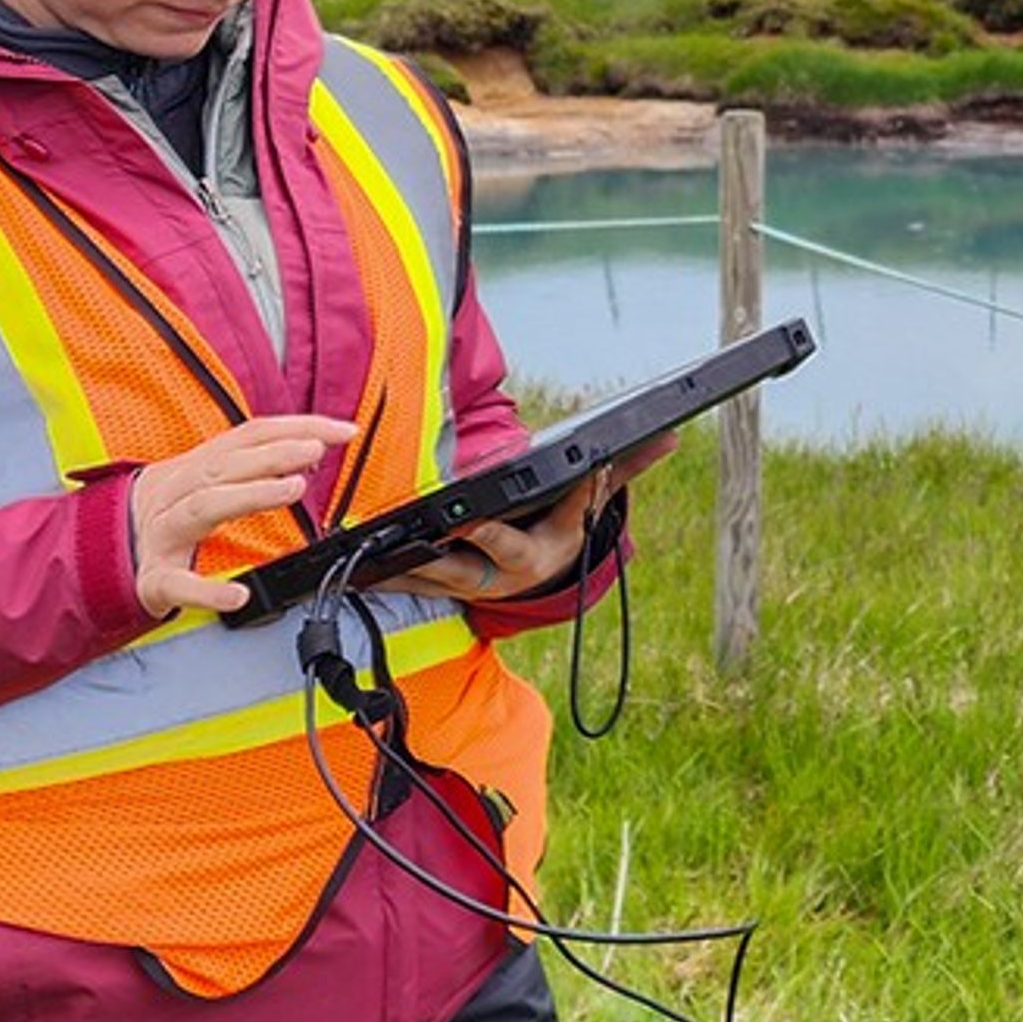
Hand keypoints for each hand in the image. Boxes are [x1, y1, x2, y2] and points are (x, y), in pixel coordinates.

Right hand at [130, 415, 357, 619]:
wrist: (93, 554)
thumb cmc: (163, 515)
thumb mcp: (201, 479)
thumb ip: (250, 464)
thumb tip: (311, 447)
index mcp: (193, 469)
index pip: (248, 437)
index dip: (295, 427)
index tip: (342, 430)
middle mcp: (176, 494)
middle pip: (224, 466)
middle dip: (273, 454)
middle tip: (316, 449)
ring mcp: (162, 536)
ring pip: (203, 508)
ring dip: (250, 495)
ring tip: (294, 489)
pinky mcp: (153, 578)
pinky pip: (178, 584)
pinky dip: (207, 591)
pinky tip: (237, 594)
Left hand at [380, 426, 673, 605]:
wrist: (540, 578)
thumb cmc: (561, 533)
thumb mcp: (590, 509)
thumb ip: (622, 473)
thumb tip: (668, 438)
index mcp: (527, 555)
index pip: (504, 541)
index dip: (485, 531)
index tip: (465, 518)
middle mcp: (491, 574)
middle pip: (453, 566)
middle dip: (425, 556)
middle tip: (393, 541)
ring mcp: (462, 583)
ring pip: (420, 577)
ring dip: (390, 569)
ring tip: (361, 555)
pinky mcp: (437, 584)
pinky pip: (404, 579)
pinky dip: (381, 573)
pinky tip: (354, 565)